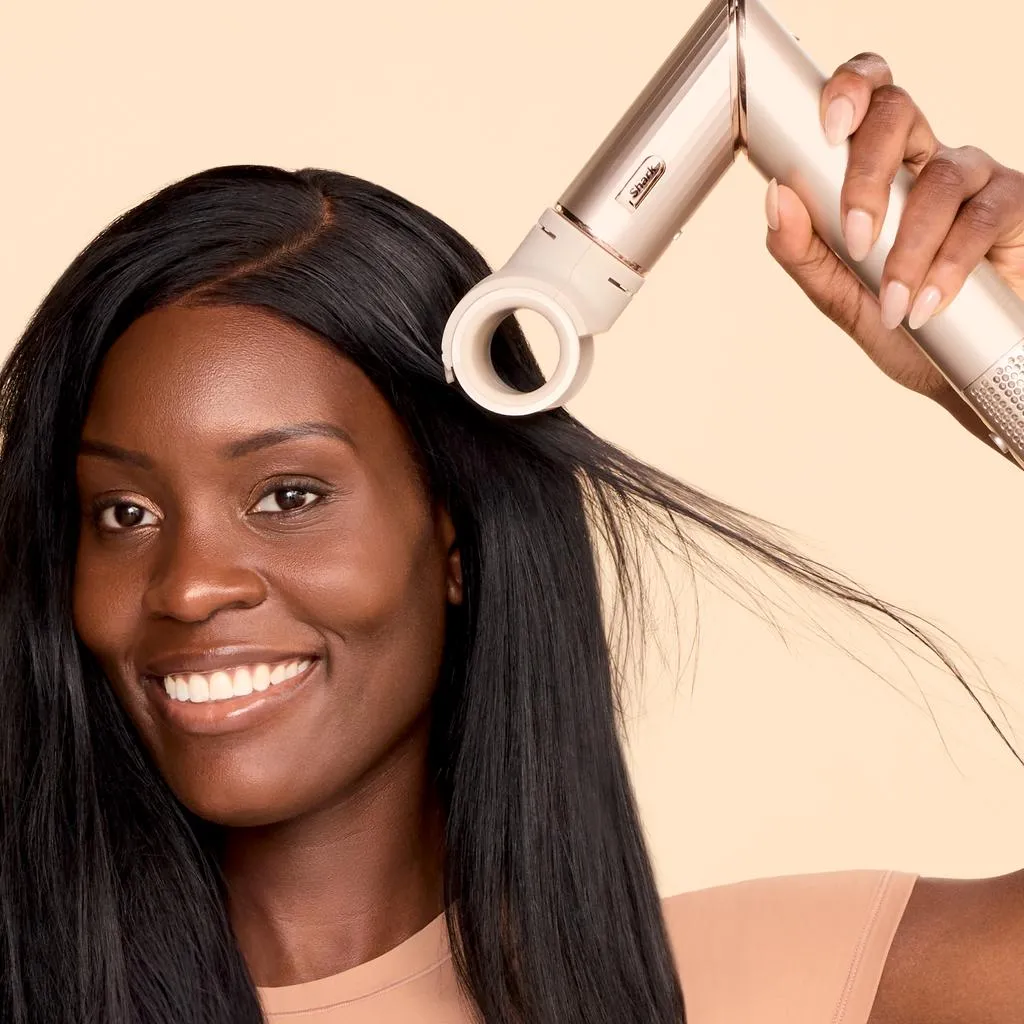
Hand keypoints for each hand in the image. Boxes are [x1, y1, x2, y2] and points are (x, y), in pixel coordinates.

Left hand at [765, 52, 1023, 444]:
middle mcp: (926, 162)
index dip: (849, 91)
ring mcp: (975, 180)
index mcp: (880, 170)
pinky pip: (982, 218)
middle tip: (855, 237)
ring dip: (907, 249)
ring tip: (892, 304)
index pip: (866, 103)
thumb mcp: (839, 293)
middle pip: (898, 114)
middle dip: (866, 173)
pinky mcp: (1015, 206)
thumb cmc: (900, 325)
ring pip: (938, 180)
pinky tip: (927, 304)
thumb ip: (802, 250)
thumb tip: (776, 196)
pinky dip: (947, 267)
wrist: (958, 375)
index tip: (827, 130)